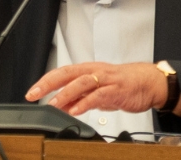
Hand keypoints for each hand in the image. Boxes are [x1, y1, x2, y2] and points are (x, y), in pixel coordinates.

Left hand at [25, 62, 180, 116]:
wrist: (148, 82)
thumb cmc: (121, 84)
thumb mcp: (96, 90)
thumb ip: (79, 97)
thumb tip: (62, 106)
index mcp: (85, 70)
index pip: (60, 73)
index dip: (44, 82)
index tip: (31, 92)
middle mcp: (92, 72)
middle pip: (65, 74)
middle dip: (47, 84)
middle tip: (34, 95)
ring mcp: (104, 80)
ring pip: (80, 83)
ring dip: (64, 94)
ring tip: (53, 104)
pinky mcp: (115, 90)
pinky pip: (98, 96)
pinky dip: (85, 103)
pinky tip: (76, 110)